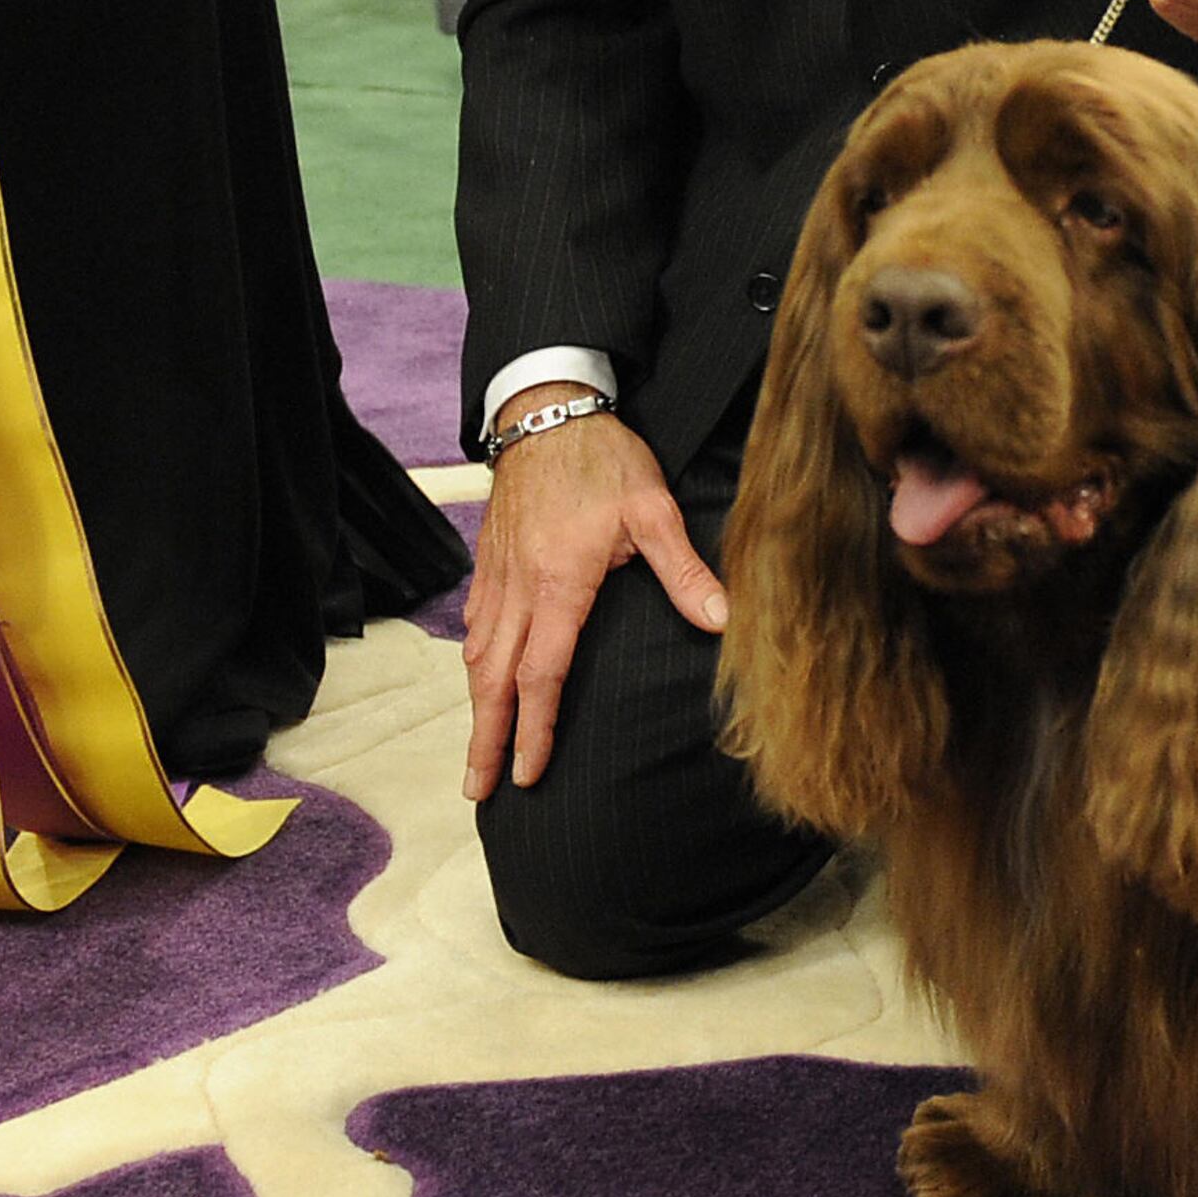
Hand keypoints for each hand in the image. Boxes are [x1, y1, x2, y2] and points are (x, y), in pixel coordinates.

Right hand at [461, 392, 725, 795]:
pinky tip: (479, 677)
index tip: (528, 773)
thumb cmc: (602, 457)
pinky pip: (475, 622)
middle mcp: (519, 587)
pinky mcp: (490, 558)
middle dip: (487, 738)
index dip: (535, 729)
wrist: (545, 407)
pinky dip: (474, 660)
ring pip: (478, 654)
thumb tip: (724, 621)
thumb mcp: (653, 509)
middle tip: (478, 789)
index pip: (541, 674)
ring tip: (476, 750)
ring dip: (476, 706)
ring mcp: (498, 574)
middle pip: (495, 679)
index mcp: (559, 584)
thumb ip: (684, 571)